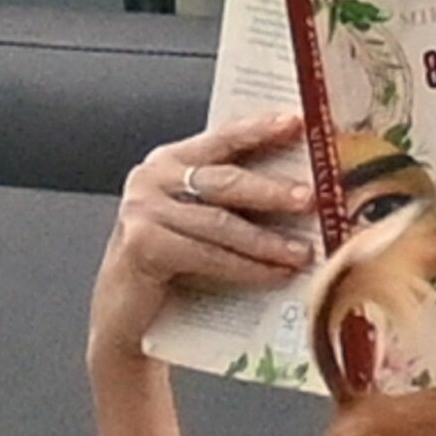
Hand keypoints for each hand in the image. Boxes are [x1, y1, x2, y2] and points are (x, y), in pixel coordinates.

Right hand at [89, 113, 314, 367]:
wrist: (125, 311)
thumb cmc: (168, 265)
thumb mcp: (197, 222)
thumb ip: (229, 202)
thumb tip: (297, 197)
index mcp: (169, 162)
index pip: (221, 139)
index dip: (260, 130)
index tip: (297, 124)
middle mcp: (152, 178)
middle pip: (224, 181)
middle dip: (272, 191)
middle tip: (310, 199)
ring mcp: (143, 210)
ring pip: (220, 224)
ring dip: (267, 241)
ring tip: (302, 252)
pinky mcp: (142, 244)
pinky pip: (208, 256)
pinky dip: (246, 268)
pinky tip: (274, 275)